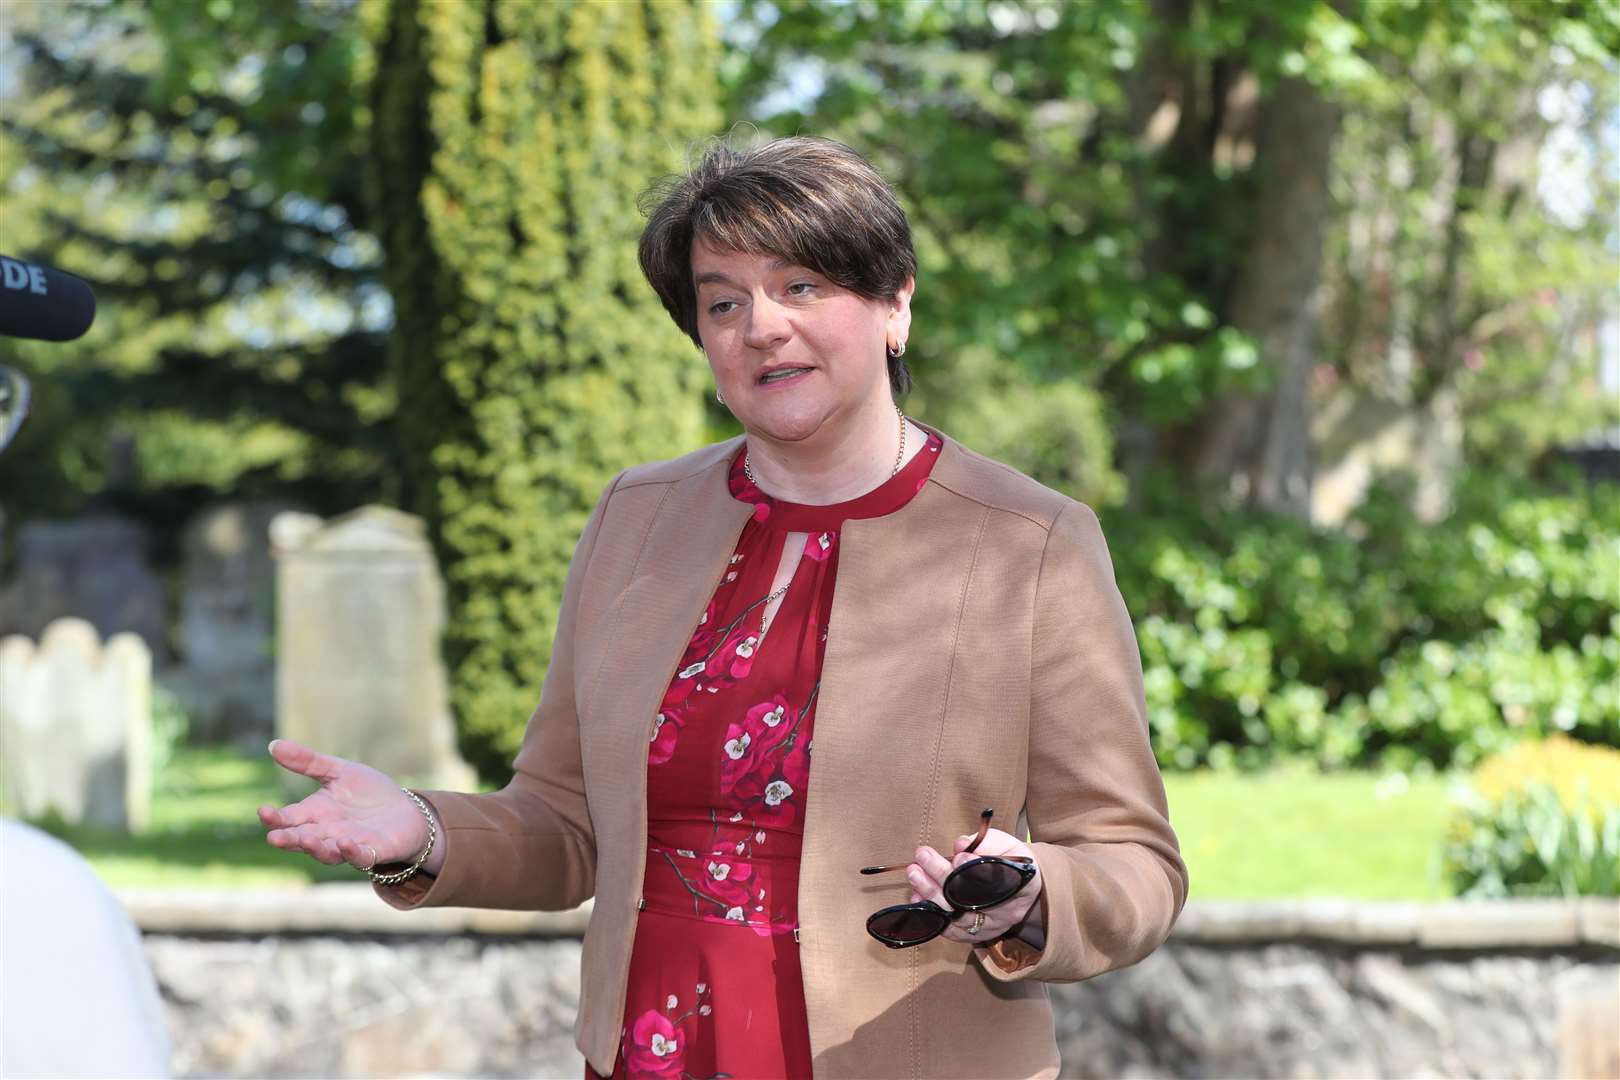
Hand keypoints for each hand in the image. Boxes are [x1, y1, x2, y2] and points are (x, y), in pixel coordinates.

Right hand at [257, 739, 434, 873]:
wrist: (406, 811)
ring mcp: (349, 845)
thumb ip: (309, 762)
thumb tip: (272, 745)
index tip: (263, 810)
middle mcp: (327, 834)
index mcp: (315, 814)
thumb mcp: (340, 771)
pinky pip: (360, 857)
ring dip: (315, 848)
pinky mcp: (373, 852)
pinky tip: (345, 844)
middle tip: (274, 837)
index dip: (275, 817)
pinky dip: (352, 853)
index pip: (289, 818)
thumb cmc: (369, 793)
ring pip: (326, 853)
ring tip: (306, 840)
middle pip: (302, 839)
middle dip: (288, 839)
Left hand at [906, 827, 1042, 945]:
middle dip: (943, 876)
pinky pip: (950, 931)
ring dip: (931, 895)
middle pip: (971, 900)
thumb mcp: (1006, 845)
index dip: (975, 870)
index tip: (957, 856)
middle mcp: (1008, 913)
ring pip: (957, 917)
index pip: (997, 881)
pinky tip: (917, 898)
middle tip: (923, 856)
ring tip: (914, 873)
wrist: (1019, 886)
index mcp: (1021, 885)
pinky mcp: (974, 936)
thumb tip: (960, 844)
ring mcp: (990, 928)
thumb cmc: (1010, 862)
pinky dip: (932, 916)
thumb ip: (985, 842)